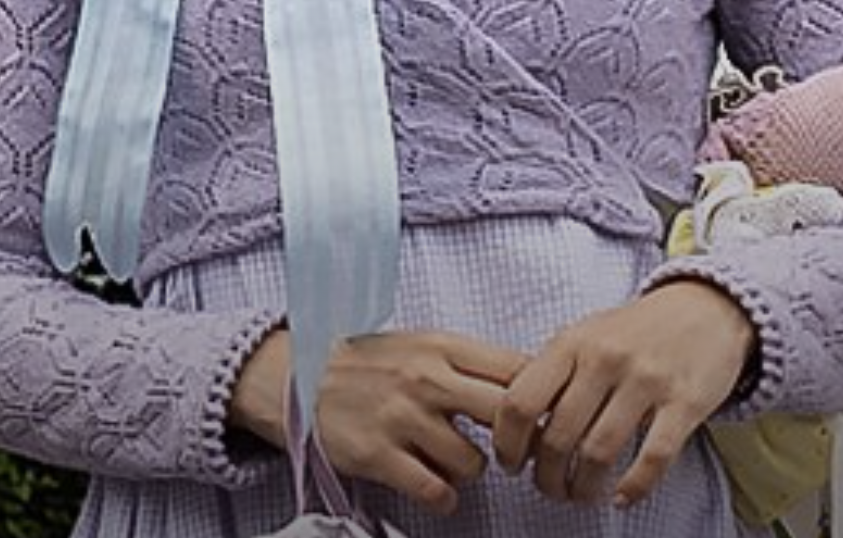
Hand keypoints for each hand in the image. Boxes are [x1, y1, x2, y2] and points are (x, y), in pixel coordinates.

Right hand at [227, 326, 526, 516]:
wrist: (300, 378)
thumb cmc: (372, 363)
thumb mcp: (424, 344)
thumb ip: (471, 362)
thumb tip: (531, 384)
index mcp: (443, 346)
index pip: (518, 369)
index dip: (541, 397)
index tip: (543, 415)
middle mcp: (427, 379)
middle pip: (506, 414)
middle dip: (518, 441)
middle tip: (513, 452)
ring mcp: (402, 418)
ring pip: (474, 463)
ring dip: (471, 471)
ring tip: (455, 463)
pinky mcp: (379, 455)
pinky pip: (436, 491)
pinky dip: (444, 498)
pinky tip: (437, 488)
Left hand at [491, 279, 753, 507]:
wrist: (706, 308)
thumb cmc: (635, 331)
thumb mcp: (585, 335)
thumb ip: (552, 373)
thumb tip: (512, 427)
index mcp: (571, 342)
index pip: (520, 402)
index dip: (507, 444)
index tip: (511, 465)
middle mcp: (605, 358)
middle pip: (557, 437)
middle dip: (547, 477)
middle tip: (551, 489)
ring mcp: (647, 379)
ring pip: (599, 453)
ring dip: (584, 487)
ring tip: (581, 494)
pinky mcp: (685, 401)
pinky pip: (653, 458)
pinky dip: (634, 487)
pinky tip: (623, 497)